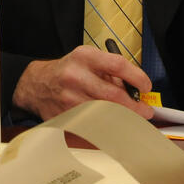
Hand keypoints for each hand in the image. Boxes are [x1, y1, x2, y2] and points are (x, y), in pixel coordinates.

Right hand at [12, 45, 153, 120]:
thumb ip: (110, 71)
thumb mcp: (87, 60)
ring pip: (106, 114)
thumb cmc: (68, 70)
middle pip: (114, 96)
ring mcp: (69, 99)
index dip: (137, 78)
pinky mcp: (65, 116)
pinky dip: (108, 127)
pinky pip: (94, 125)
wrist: (37, 84)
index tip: (146, 87)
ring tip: (132, 118)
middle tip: (146, 111)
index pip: (118, 65)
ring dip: (124, 119)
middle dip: (136, 106)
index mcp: (84, 57)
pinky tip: (114, 124)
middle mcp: (75, 76)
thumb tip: (135, 90)